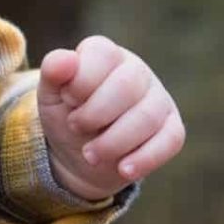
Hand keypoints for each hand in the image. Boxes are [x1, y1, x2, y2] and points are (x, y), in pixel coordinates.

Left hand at [37, 36, 184, 198]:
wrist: (82, 156)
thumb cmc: (68, 115)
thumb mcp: (51, 95)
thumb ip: (53, 73)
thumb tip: (65, 60)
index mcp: (106, 55)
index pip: (102, 54)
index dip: (81, 82)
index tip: (67, 100)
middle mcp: (137, 72)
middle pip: (127, 85)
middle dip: (94, 113)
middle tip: (75, 128)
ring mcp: (159, 99)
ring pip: (147, 117)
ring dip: (113, 142)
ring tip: (90, 155)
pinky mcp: (172, 128)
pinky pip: (170, 140)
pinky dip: (144, 159)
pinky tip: (122, 169)